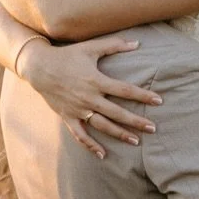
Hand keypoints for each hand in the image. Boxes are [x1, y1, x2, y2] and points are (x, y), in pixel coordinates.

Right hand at [17, 36, 162, 157]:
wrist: (39, 67)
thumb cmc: (67, 56)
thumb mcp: (90, 48)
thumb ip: (114, 45)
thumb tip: (137, 43)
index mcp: (96, 80)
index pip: (125, 90)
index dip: (143, 96)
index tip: (159, 101)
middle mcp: (89, 98)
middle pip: (117, 112)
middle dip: (136, 121)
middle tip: (153, 129)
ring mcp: (78, 109)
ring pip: (102, 126)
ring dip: (119, 134)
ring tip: (135, 141)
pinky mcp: (68, 117)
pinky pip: (80, 135)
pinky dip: (90, 145)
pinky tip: (103, 155)